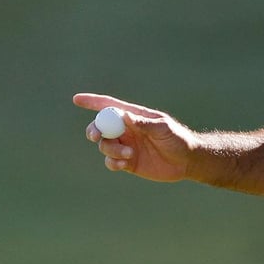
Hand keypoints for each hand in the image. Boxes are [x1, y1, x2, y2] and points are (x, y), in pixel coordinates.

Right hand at [73, 93, 197, 181]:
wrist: (186, 161)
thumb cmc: (177, 138)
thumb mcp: (162, 128)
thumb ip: (142, 123)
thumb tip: (122, 115)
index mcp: (134, 116)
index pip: (109, 106)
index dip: (92, 102)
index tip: (76, 99)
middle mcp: (127, 130)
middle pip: (101, 127)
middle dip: (95, 130)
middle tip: (97, 136)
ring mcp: (126, 146)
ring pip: (105, 146)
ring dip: (112, 150)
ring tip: (129, 154)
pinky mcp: (127, 162)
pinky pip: (110, 161)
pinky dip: (112, 162)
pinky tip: (123, 164)